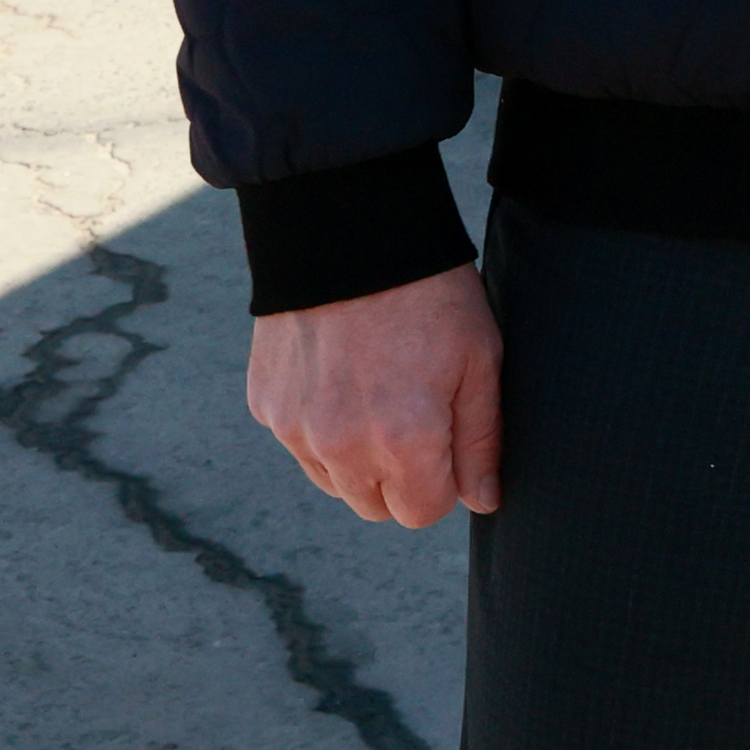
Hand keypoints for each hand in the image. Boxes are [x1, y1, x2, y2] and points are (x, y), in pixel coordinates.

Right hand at [244, 266, 501, 527]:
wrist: (351, 236)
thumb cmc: (430, 296)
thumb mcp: (480, 360)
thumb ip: (481, 441)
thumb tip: (482, 501)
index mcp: (403, 439)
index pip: (422, 513)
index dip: (443, 484)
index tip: (449, 443)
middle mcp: (341, 446)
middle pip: (374, 506)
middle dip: (401, 479)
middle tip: (417, 416)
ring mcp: (296, 428)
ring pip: (335, 481)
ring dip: (359, 459)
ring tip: (380, 394)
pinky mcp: (266, 406)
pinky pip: (300, 444)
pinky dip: (322, 428)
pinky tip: (343, 377)